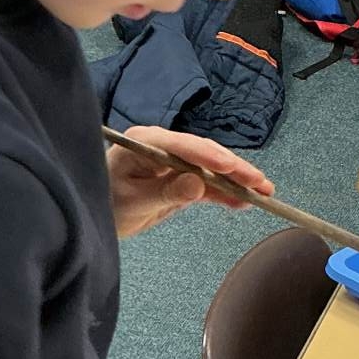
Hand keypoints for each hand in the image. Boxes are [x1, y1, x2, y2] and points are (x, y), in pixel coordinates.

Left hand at [107, 127, 273, 238]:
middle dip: (234, 169)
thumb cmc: (105, 203)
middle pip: (205, 155)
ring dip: (237, 181)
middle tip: (260, 182)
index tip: (230, 167)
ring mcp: (175, 163)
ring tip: (264, 192)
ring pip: (212, 169)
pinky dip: (226, 193)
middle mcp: (164, 147)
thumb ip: (165, 193)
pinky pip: (207, 185)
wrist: (94, 215)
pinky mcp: (181, 180)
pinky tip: (245, 201)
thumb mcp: (133, 202)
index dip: (208, 156)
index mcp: (146, 142)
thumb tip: (198, 185)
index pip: (183, 146)